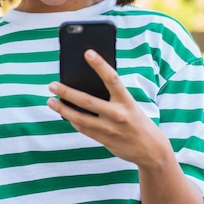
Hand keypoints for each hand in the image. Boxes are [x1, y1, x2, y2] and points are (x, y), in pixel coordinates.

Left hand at [47, 49, 168, 167]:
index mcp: (127, 101)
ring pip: (80, 118)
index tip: (87, 53)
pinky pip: (83, 129)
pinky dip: (72, 120)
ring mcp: (110, 129)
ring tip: (50, 101)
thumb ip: (113, 97)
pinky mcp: (104, 140)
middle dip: (67, 92)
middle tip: (52, 85)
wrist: (152, 150)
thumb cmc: (138, 121)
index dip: (100, 65)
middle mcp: (118, 115)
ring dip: (63, 109)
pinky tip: (65, 114)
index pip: (112, 78)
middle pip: (87, 101)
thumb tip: (87, 85)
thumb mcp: (130, 105)